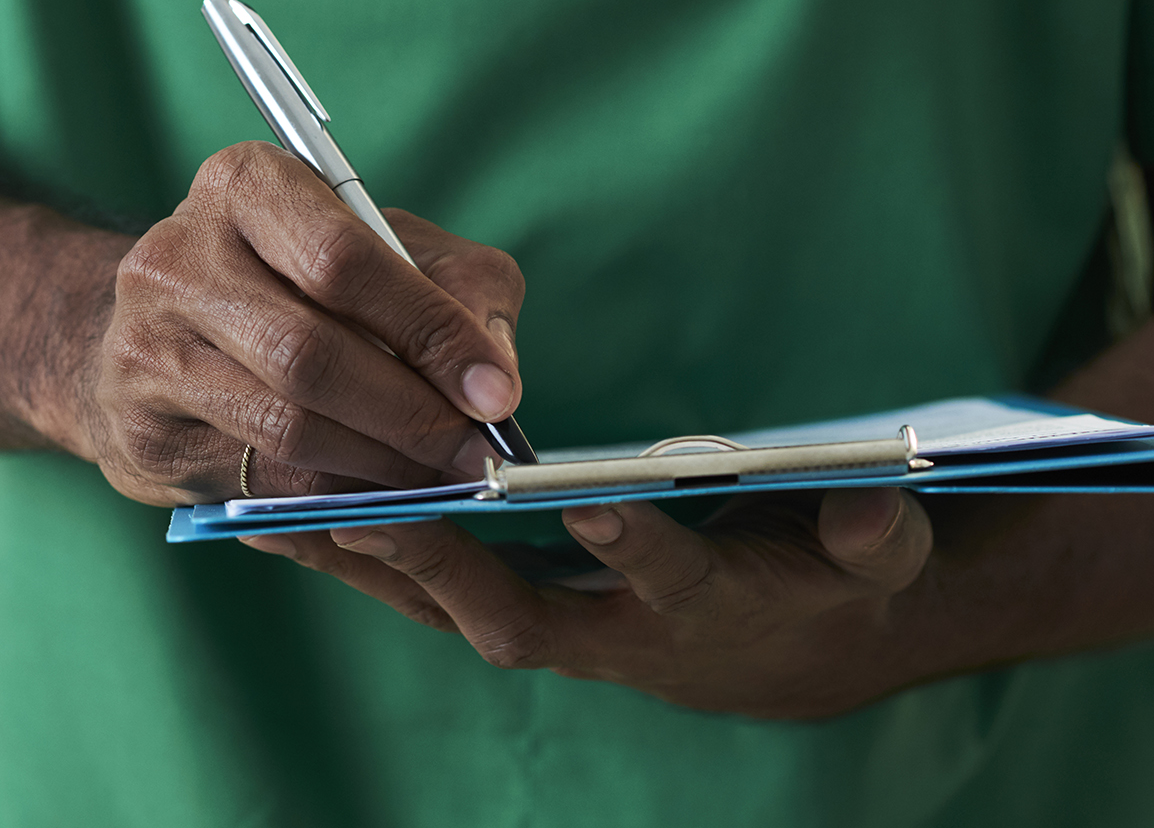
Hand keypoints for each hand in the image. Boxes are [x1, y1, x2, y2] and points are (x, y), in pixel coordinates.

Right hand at [77, 141, 525, 505]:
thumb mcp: (386, 246)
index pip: (343, 261)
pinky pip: (254, 484)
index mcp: (244, 184)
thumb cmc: (296, 278)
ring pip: (283, 430)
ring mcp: (144, 347)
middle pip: (308, 355)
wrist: (162, 327)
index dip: (428, 332)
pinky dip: (333, 502)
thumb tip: (494, 380)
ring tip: (439, 480)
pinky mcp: (139, 431)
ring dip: (379, 468)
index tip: (495, 392)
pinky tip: (379, 499)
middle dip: (410, 416)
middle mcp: (175, 258)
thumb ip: (460, 288)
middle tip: (475, 455)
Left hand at [247, 486, 938, 718]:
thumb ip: (873, 533)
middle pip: (514, 614)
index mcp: (703, 611)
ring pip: (444, 607)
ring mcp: (551, 628)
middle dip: (442, 563)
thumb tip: (873, 499)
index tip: (594, 499)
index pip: (669, 583)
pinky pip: (420, 591)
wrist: (785, 654)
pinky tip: (282, 514)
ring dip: (366, 563)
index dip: (635, 548)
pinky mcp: (508, 610)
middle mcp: (611, 636)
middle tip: (369, 504)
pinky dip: (355, 557)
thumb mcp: (876, 559)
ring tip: (278, 508)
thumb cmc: (826, 588)